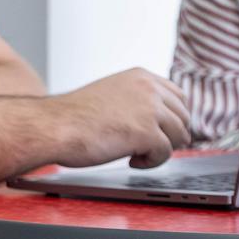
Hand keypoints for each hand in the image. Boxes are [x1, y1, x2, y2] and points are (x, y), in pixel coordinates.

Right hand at [51, 68, 190, 168]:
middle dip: (170, 135)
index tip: (163, 132)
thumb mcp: (111, 95)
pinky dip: (152, 162)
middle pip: (183, 116)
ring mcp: (150, 109)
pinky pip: (166, 152)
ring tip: (137, 154)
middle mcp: (149, 88)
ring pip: (179, 135)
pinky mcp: (147, 133)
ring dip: (161, 149)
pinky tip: (132, 161)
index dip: (173, 118)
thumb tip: (159, 120)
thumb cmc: (74, 117)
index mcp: (141, 76)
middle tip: (149, 148)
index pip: (178, 96)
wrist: (54, 127)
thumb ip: (136, 100)